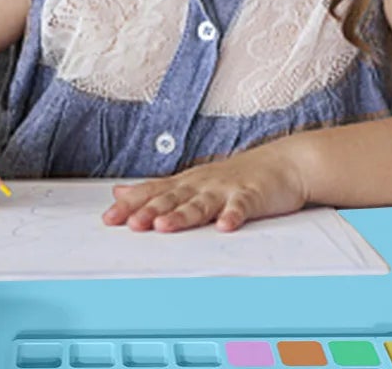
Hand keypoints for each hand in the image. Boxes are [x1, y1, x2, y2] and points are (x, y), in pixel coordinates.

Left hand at [102, 141, 307, 231]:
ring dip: (183, 215)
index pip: (153, 192)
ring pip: (201, 204)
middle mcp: (202, 184)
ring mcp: (227, 189)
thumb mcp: (192, 180)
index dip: (132, 204)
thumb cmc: (234, 176)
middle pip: (173, 198)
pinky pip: (241, 207)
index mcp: (187, 182)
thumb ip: (156, 189)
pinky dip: (232, 216)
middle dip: (151, 211)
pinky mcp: (251, 195)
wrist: (282, 163)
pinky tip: (224, 226)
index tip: (109, 218)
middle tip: (132, 224)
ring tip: (165, 227)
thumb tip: (118, 191)